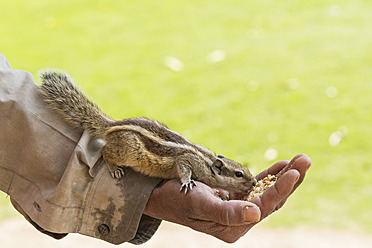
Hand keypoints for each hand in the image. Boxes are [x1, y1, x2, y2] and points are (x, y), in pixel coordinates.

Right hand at [143, 154, 310, 242]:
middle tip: (305, 160)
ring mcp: (238, 206)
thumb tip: (256, 215)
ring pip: (267, 191)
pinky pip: (256, 185)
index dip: (280, 190)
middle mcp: (239, 219)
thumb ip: (227, 213)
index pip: (262, 208)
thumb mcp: (199, 205)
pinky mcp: (234, 195)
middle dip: (289, 180)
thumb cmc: (176, 199)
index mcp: (232, 227)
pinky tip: (281, 165)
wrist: (161, 192)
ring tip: (300, 159)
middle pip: (271, 200)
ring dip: (283, 175)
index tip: (294, 172)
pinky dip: (269, 175)